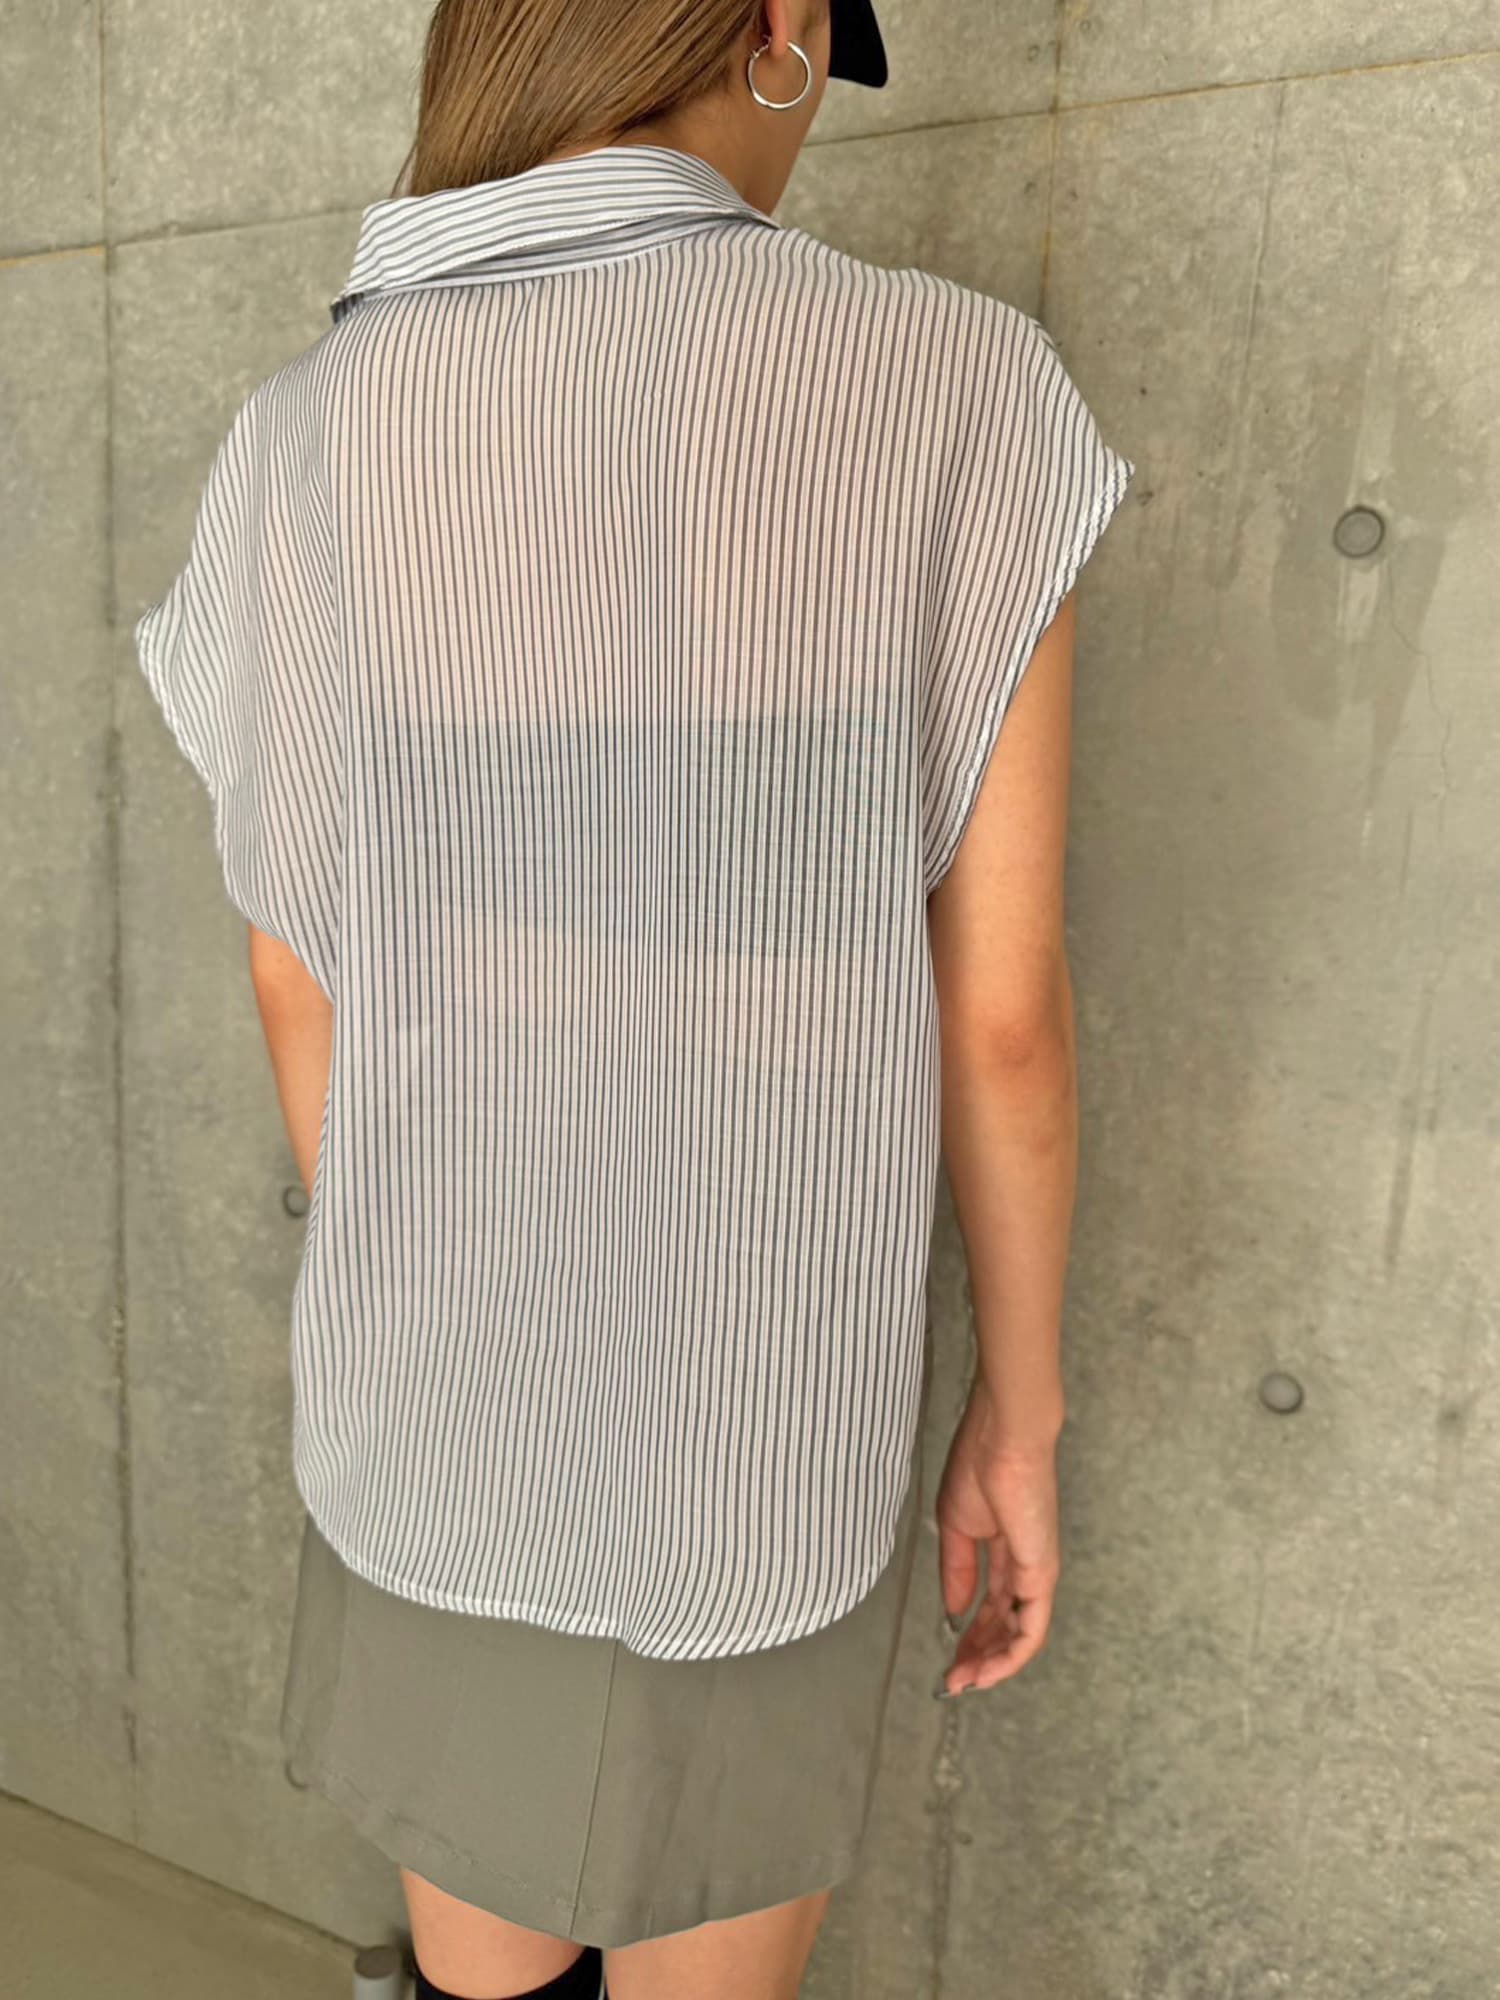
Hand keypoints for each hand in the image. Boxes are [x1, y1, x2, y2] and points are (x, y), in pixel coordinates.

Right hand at [932, 1379, 1059, 1694]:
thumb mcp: (954, 1525)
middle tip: (952, 1680)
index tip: (946, 1655)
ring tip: (963, 1682)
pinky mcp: (1042, 1574)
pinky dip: (1010, 1656)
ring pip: (1019, 1635)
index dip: (967, 1633)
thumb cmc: (978, 1464)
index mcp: (1003, 1548)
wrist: (1003, 1438)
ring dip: (991, 1664)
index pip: (989, 1603)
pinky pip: (1030, 1629)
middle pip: (1003, 1625)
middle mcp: (1024, 1565)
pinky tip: (986, 1670)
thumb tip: (954, 1613)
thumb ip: (956, 1572)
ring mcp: (1036, 1571)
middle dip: (976, 1656)